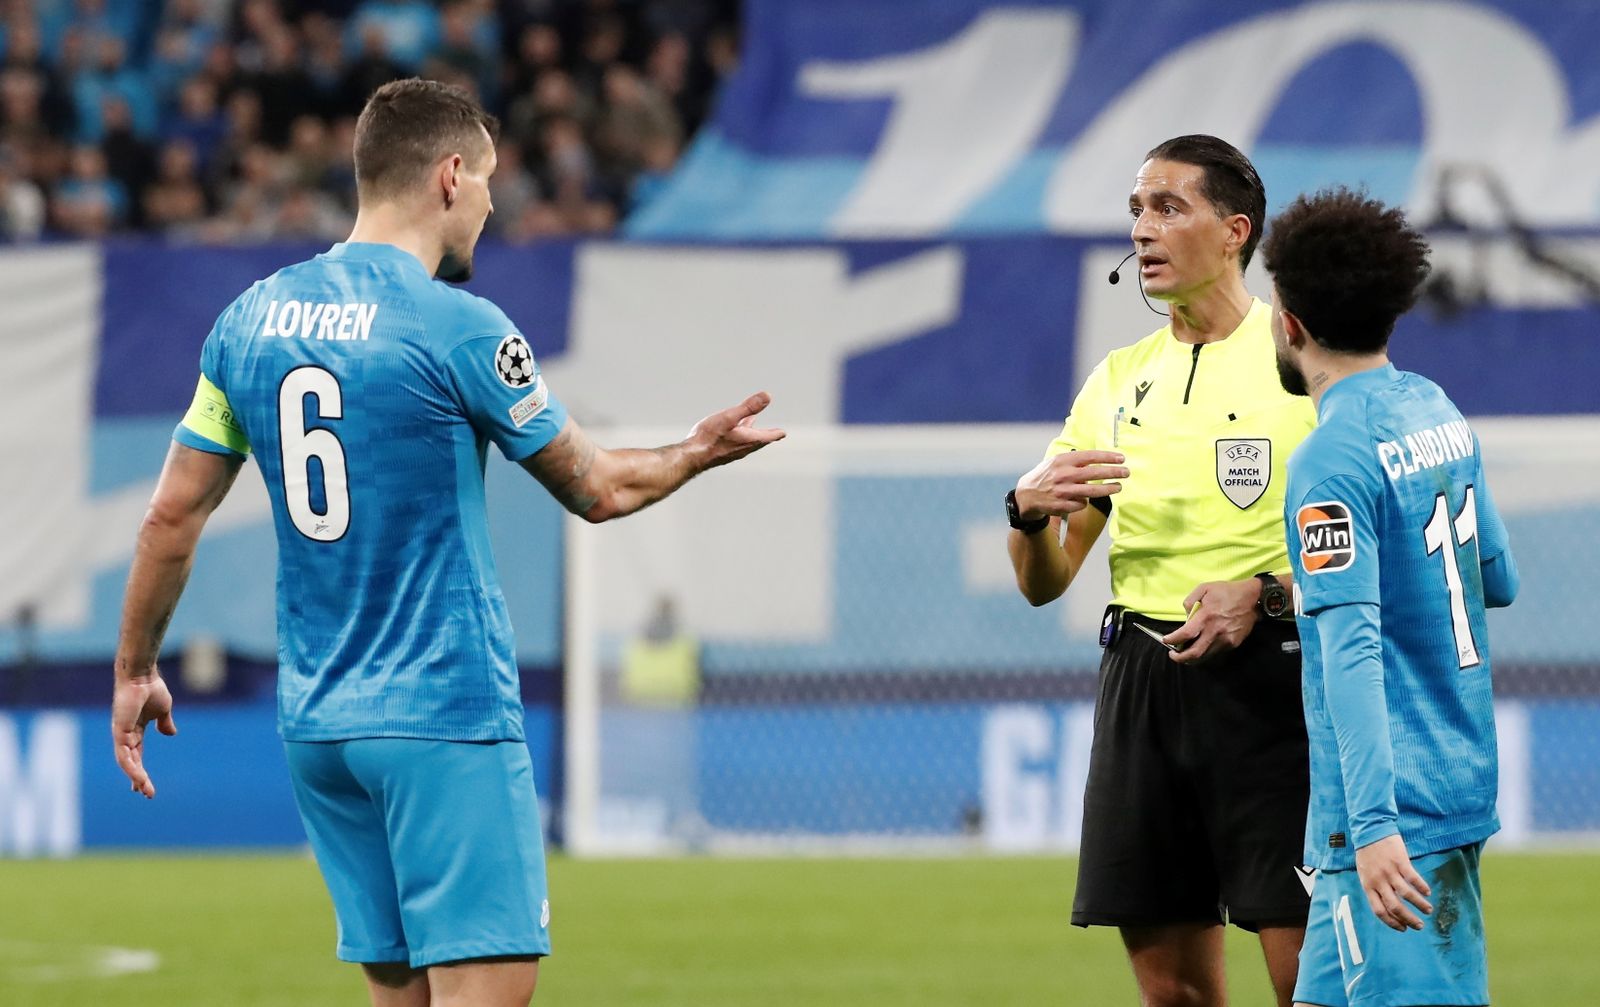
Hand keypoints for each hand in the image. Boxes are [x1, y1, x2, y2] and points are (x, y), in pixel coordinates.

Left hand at [112, 672, 177, 798]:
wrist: (142, 675)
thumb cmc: (151, 688)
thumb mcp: (163, 710)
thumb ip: (165, 723)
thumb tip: (170, 733)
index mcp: (134, 730)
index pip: (136, 754)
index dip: (140, 769)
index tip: (144, 785)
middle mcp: (125, 735)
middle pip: (131, 762)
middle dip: (138, 778)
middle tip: (145, 793)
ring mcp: (120, 734)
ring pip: (127, 763)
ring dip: (136, 777)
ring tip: (144, 790)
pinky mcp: (119, 732)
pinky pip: (124, 756)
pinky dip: (131, 768)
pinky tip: (139, 777)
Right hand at [689, 391, 785, 468]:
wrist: (692, 456)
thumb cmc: (710, 437)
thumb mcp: (730, 417)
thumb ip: (749, 407)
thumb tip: (768, 396)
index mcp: (749, 440)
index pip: (769, 437)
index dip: (776, 433)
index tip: (783, 433)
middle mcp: (743, 448)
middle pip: (759, 440)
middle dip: (766, 434)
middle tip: (775, 434)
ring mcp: (732, 452)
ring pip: (746, 441)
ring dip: (751, 432)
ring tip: (751, 424)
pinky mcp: (722, 452)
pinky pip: (735, 442)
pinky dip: (738, 435)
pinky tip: (731, 431)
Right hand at [1013, 450, 1126, 518]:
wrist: (1027, 495)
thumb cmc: (1047, 476)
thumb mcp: (1056, 462)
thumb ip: (1076, 461)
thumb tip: (1101, 461)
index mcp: (1063, 460)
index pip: (1090, 456)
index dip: (1108, 457)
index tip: (1122, 458)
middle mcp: (1063, 475)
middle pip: (1095, 473)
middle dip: (1113, 473)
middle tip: (1126, 473)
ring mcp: (1063, 491)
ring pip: (1092, 491)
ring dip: (1108, 489)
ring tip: (1118, 487)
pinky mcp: (1062, 505)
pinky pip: (1082, 504)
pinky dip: (1084, 502)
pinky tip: (1082, 499)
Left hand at [1164, 579, 1260, 663]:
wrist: (1254, 599)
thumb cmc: (1227, 591)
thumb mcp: (1204, 588)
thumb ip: (1190, 601)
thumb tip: (1186, 617)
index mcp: (1206, 616)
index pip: (1186, 634)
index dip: (1173, 640)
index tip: (1166, 640)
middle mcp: (1215, 631)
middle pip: (1195, 653)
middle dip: (1180, 658)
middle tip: (1173, 655)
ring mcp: (1225, 640)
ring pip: (1205, 657)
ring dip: (1192, 658)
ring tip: (1184, 654)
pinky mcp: (1233, 644)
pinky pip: (1215, 653)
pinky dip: (1205, 654)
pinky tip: (1200, 649)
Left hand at [1355, 833, 1431, 931]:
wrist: (1370, 830)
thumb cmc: (1367, 854)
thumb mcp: (1365, 873)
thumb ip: (1374, 888)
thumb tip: (1387, 906)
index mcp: (1368, 886)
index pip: (1379, 911)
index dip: (1392, 923)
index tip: (1403, 929)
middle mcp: (1378, 881)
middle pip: (1395, 907)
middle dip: (1409, 919)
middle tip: (1419, 926)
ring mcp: (1389, 871)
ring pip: (1407, 895)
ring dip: (1420, 905)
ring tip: (1428, 910)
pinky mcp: (1400, 861)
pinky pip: (1413, 878)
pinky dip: (1422, 887)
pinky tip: (1427, 892)